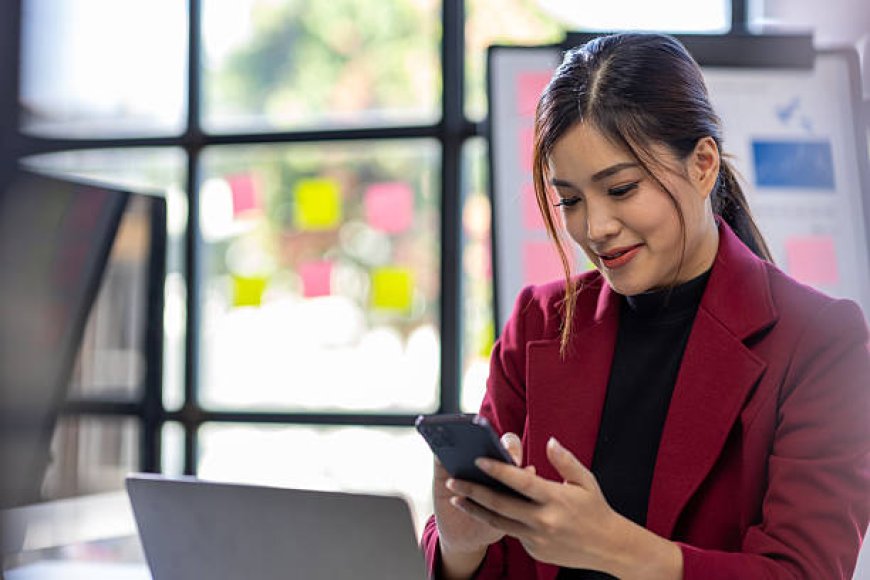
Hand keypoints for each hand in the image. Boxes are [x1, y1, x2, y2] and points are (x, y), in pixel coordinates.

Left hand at [446, 436, 625, 570]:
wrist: (610, 548)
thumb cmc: (596, 509)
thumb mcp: (586, 481)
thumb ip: (565, 461)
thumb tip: (549, 441)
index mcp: (555, 498)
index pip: (520, 481)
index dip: (497, 470)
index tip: (477, 460)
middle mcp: (544, 520)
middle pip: (500, 504)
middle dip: (472, 491)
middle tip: (451, 481)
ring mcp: (538, 538)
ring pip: (498, 522)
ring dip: (474, 510)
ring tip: (456, 499)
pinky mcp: (535, 550)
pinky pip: (512, 533)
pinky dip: (498, 521)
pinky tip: (484, 510)